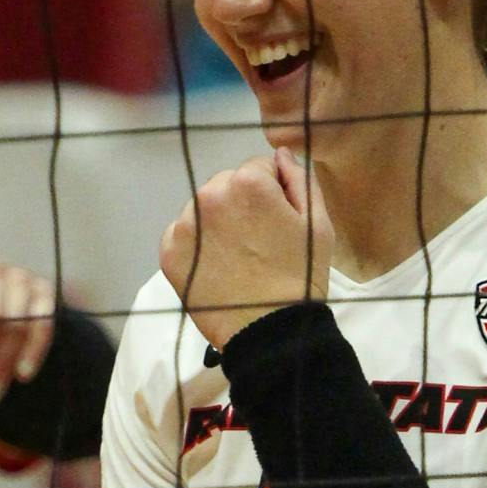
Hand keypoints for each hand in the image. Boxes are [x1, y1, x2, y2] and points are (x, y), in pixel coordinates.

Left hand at [159, 148, 331, 350]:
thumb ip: (299, 180)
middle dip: (241, 205)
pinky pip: (183, 234)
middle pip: (226, 185)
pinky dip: (197, 245)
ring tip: (238, 257)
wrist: (269, 331)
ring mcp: (185, 225)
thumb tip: (280, 156)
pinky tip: (218, 266)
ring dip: (217, 223)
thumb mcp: (316, 224)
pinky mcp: (169, 252)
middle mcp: (209, 196)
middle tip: (258, 242)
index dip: (272, 192)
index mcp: (248, 183)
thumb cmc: (299, 277)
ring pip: (203, 209)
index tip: (277, 221)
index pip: (258, 168)